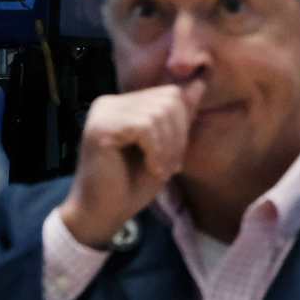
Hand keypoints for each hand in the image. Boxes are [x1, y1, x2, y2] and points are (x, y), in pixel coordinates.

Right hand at [57, 81, 205, 249]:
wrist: (102, 215)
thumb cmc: (132, 185)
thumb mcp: (165, 146)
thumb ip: (179, 116)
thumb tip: (199, 83)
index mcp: (124, 103)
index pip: (171, 94)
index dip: (183, 126)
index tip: (175, 158)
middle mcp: (111, 102)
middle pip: (169, 100)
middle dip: (178, 136)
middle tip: (169, 167)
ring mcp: (104, 112)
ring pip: (159, 113)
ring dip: (168, 147)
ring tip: (160, 170)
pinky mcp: (101, 128)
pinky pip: (145, 127)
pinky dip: (157, 151)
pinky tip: (151, 169)